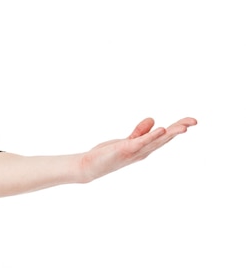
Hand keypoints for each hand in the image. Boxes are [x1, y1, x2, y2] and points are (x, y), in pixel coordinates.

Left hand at [80, 116, 197, 182]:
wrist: (91, 165)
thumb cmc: (109, 154)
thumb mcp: (127, 140)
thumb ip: (140, 131)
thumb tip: (153, 119)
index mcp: (145, 147)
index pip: (164, 136)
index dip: (178, 128)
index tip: (191, 121)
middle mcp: (143, 151)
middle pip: (165, 139)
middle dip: (179, 129)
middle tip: (194, 121)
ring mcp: (135, 151)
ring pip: (156, 141)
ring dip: (170, 134)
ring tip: (183, 127)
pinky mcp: (125, 149)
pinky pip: (140, 142)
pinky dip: (151, 136)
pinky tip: (161, 129)